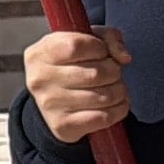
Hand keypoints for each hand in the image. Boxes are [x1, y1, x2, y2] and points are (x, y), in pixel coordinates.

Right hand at [25, 26, 134, 142]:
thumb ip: (108, 38)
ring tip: (114, 87)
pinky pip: (104, 117)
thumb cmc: (70, 64)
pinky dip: (118, 110)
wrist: (53, 99)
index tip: (102, 52)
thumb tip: (124, 57)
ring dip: (120, 91)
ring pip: (104, 96)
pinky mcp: (62, 125)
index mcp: (39, 53)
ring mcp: (49, 104)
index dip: (99, 48)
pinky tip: (115, 104)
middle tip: (112, 72)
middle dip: (114, 71)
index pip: (76, 46)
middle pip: (95, 73)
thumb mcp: (84, 40)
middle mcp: (39, 79)